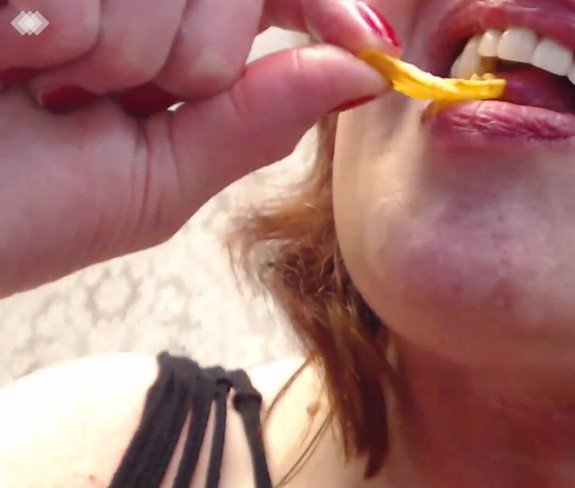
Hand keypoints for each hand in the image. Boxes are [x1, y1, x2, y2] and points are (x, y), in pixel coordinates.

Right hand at [0, 0, 396, 296]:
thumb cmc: (15, 210)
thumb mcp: (156, 179)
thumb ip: (255, 118)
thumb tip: (363, 72)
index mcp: (165, 31)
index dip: (324, 7)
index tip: (369, 43)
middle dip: (185, 59)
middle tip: (93, 94)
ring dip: (107, 52)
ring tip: (38, 77)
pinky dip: (49, 26)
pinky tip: (6, 48)